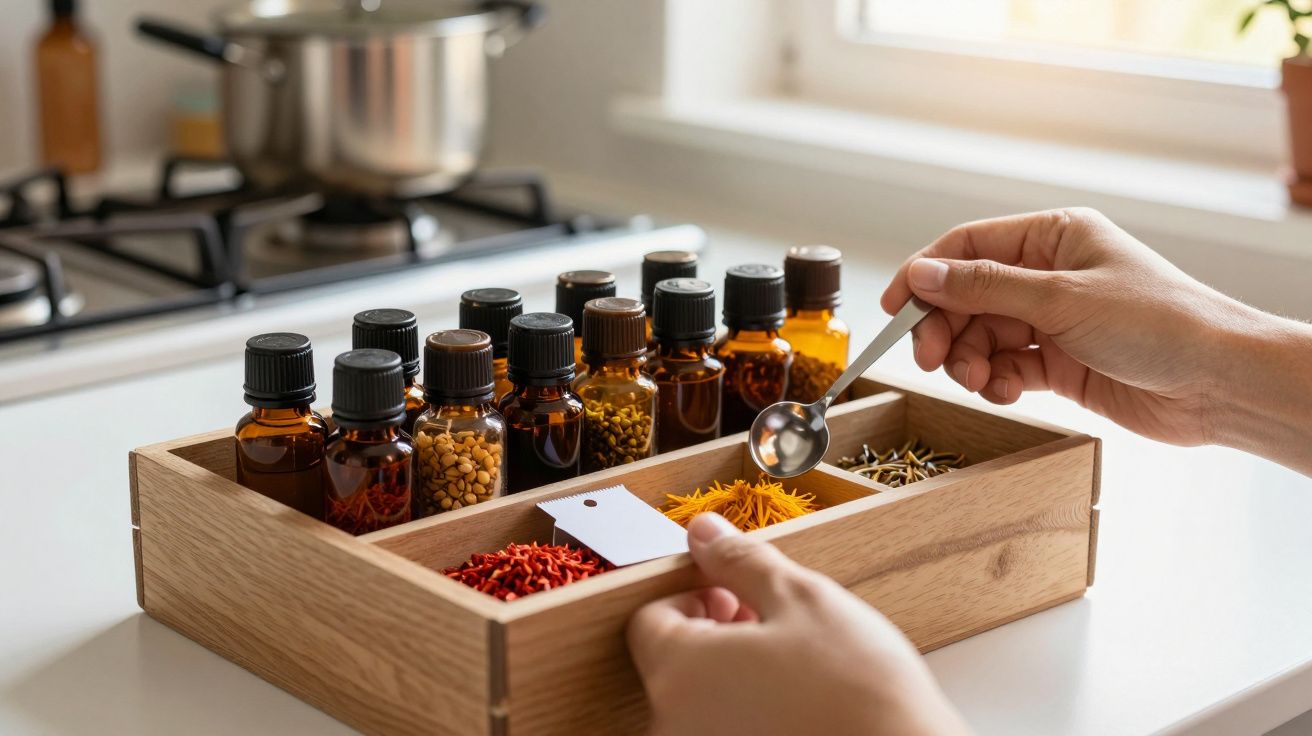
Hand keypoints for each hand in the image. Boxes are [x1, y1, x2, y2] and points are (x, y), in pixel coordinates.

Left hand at [627, 514, 968, 735]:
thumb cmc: (858, 691)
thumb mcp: (801, 598)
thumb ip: (740, 562)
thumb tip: (703, 532)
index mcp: (677, 671)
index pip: (649, 619)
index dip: (695, 595)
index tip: (738, 595)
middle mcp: (674, 724)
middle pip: (672, 662)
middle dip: (716, 634)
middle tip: (774, 627)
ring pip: (699, 701)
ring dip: (732, 675)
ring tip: (794, 667)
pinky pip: (723, 728)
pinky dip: (747, 714)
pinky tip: (796, 707)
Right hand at [880, 207, 1275, 446]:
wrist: (1218, 384)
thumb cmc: (1161, 324)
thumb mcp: (1061, 298)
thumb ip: (984, 287)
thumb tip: (923, 273)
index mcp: (1054, 237)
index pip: (968, 247)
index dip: (925, 275)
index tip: (894, 309)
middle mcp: (1050, 275)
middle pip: (968, 297)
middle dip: (945, 328)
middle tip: (931, 357)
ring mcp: (1054, 321)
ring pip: (983, 337)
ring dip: (970, 360)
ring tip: (978, 379)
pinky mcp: (1061, 364)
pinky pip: (1007, 368)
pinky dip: (997, 381)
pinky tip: (1006, 391)